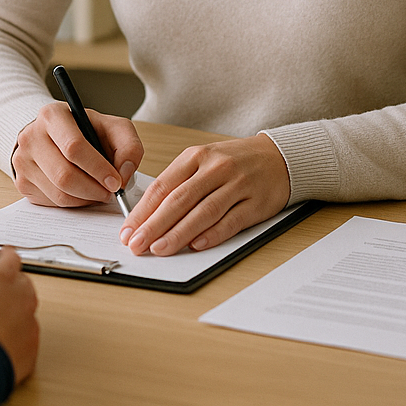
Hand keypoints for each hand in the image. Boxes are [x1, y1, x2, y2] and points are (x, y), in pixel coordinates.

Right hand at [0, 247, 39, 382]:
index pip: (9, 256)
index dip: (0, 258)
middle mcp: (20, 298)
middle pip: (20, 283)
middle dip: (6, 287)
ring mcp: (28, 326)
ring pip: (26, 313)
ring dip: (13, 315)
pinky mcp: (30, 352)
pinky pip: (27, 342)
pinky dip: (16, 344)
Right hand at [10, 102, 144, 207]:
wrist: (54, 136)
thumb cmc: (86, 131)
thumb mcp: (112, 128)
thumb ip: (128, 147)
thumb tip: (123, 175)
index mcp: (52, 116)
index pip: (73, 147)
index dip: (98, 168)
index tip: (115, 181)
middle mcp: (31, 136)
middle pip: (64, 175)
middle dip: (93, 190)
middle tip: (109, 193)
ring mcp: (22, 161)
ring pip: (59, 194)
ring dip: (86, 199)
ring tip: (98, 191)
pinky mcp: (22, 182)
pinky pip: (52, 203)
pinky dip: (73, 203)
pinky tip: (81, 192)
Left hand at [118, 134, 289, 256]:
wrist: (278, 157)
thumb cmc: (234, 162)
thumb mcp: (202, 161)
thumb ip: (178, 183)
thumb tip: (147, 215)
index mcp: (195, 156)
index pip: (162, 186)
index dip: (142, 210)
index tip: (128, 230)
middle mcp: (215, 168)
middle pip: (179, 200)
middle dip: (154, 225)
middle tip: (136, 244)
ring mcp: (237, 185)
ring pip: (203, 212)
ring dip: (178, 233)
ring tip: (159, 249)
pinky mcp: (256, 203)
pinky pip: (231, 221)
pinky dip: (212, 234)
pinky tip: (196, 246)